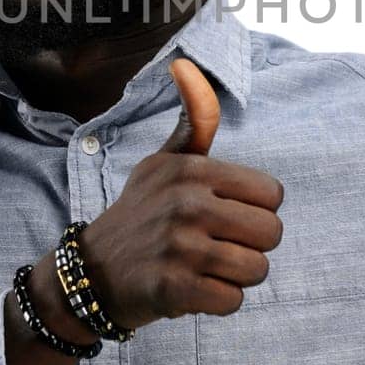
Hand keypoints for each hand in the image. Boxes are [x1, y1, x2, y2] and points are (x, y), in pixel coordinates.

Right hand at [74, 58, 285, 328]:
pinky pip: (233, 301)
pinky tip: (191, 290)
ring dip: (235, 276)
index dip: (254, 210)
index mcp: (193, 170)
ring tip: (202, 268)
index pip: (273, 195)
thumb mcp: (163, 162)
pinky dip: (218, 302)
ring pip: (257, 269)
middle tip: (213, 246)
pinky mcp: (174, 289)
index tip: (221, 215)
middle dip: (250, 246)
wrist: (90, 273)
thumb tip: (185, 62)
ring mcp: (180, 247)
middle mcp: (187, 203)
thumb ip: (194, 120)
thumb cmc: (141, 213)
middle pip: (271, 234)